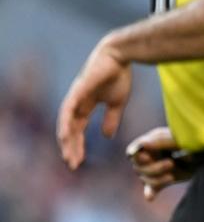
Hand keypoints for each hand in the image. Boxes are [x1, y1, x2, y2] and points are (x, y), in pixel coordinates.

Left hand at [57, 37, 132, 168]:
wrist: (121, 56)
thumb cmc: (119, 75)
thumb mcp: (118, 103)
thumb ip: (111, 119)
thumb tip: (107, 136)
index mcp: (86, 106)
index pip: (78, 129)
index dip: (77, 145)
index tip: (79, 162)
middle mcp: (77, 103)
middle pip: (70, 130)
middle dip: (71, 148)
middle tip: (73, 165)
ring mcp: (75, 97)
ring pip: (66, 123)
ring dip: (66, 141)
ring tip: (68, 156)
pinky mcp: (77, 90)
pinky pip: (67, 110)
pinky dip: (64, 123)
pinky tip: (64, 136)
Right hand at [126, 126, 192, 200]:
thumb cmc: (194, 141)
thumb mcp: (178, 139)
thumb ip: (159, 141)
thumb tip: (141, 145)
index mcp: (152, 142)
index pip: (134, 152)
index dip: (138, 156)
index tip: (147, 156)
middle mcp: (152, 155)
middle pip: (138, 168)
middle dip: (154, 168)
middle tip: (171, 163)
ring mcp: (157, 168)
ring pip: (145, 179)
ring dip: (157, 179)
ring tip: (172, 175)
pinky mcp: (164, 179)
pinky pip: (152, 189)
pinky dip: (152, 192)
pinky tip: (151, 197)